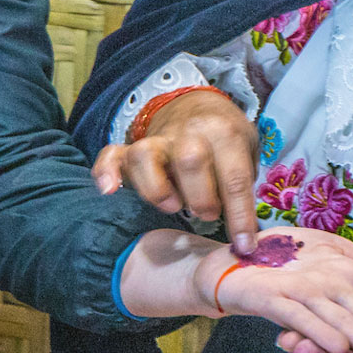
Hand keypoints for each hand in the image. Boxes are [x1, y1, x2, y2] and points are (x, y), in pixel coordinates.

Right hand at [92, 88, 262, 252]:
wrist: (197, 105)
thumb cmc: (227, 140)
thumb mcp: (247, 151)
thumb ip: (243, 185)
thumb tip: (246, 237)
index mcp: (222, 132)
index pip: (234, 177)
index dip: (240, 216)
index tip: (244, 247)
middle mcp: (188, 133)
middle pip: (190, 160)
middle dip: (201, 197)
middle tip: (208, 214)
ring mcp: (157, 140)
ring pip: (145, 156)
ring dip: (157, 189)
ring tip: (172, 207)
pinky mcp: (132, 148)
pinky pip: (111, 155)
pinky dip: (106, 172)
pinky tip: (108, 191)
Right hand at [190, 229, 352, 352]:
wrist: (232, 266)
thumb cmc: (283, 262)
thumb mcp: (326, 256)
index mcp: (350, 270)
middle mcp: (333, 277)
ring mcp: (305, 288)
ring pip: (346, 322)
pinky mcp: (277, 298)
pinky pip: (304, 319)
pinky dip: (322, 334)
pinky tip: (340, 348)